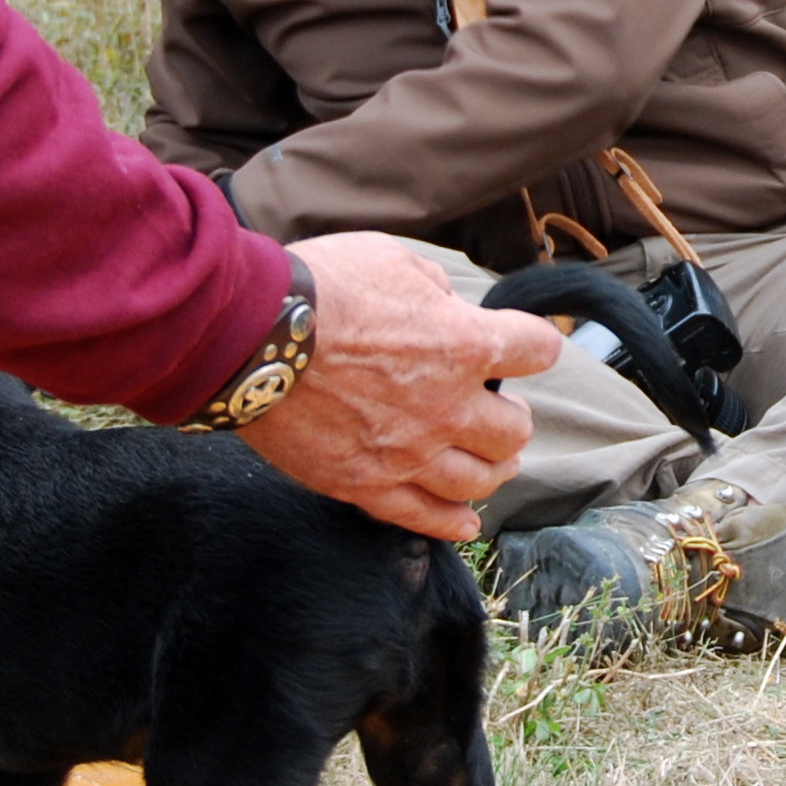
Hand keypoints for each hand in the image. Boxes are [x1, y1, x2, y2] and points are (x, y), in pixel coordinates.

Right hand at [238, 236, 556, 539]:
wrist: (248, 335)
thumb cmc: (319, 287)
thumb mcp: (393, 262)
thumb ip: (434, 292)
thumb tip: (446, 308)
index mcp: (465, 344)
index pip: (537, 351)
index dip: (535, 347)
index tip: (526, 349)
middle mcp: (448, 406)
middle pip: (514, 430)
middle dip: (512, 417)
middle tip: (496, 410)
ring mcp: (408, 452)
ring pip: (479, 480)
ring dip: (492, 469)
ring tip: (489, 460)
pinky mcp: (366, 485)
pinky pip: (423, 517)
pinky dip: (452, 523)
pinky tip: (467, 523)